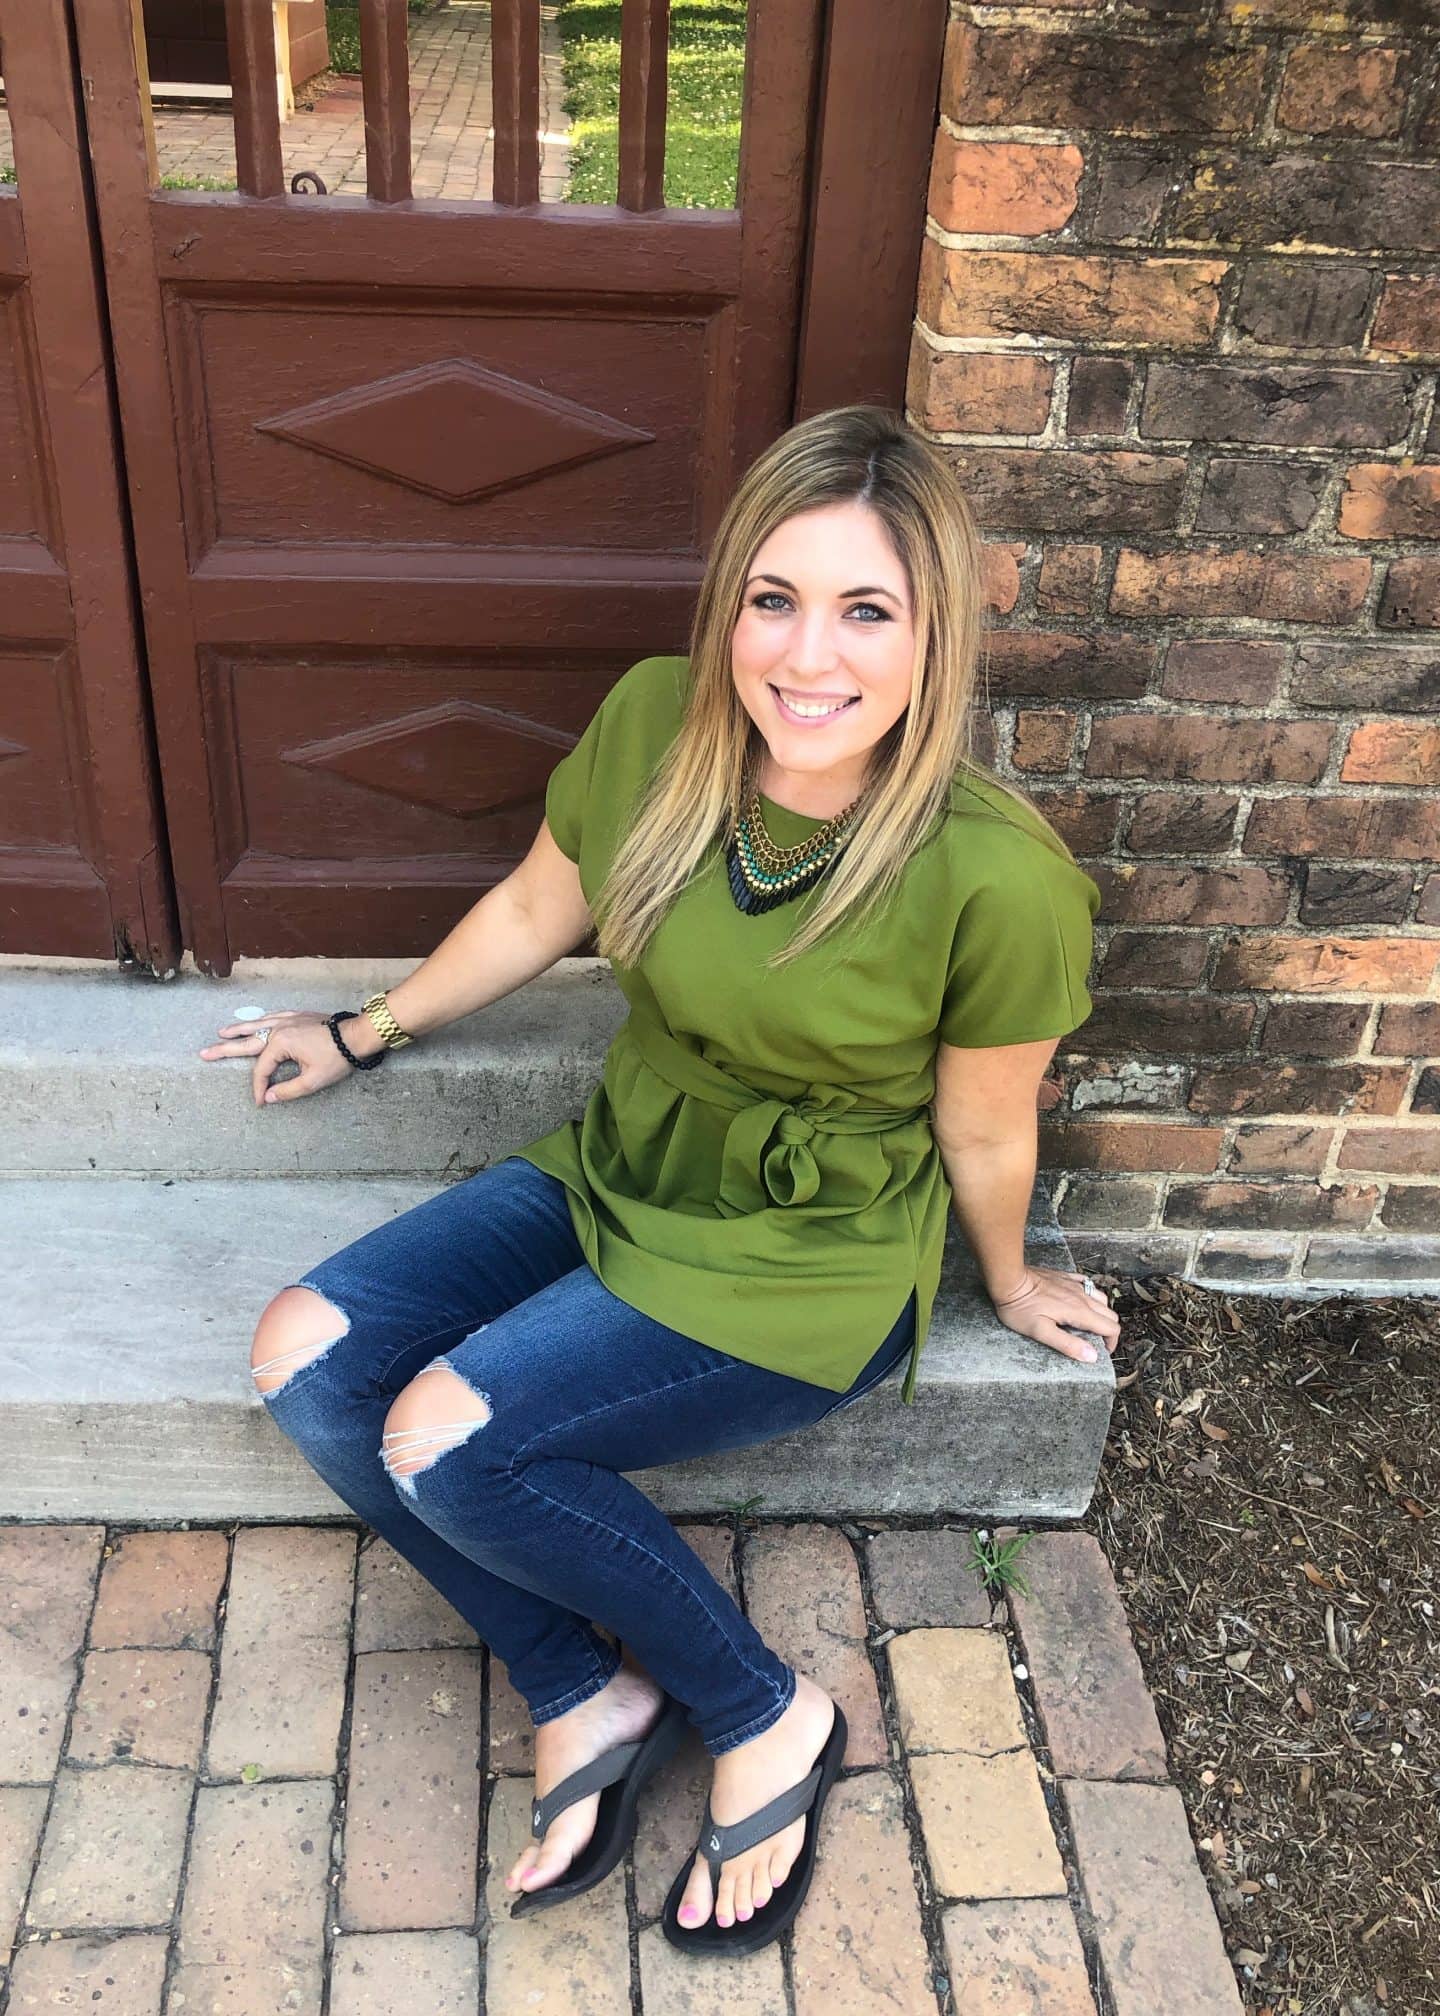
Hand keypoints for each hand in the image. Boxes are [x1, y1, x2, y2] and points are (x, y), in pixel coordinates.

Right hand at [197, 1009, 358, 1106]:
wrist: (358, 1034)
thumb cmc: (338, 1057)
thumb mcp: (313, 1080)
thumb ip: (288, 1090)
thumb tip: (269, 1098)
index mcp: (281, 1044)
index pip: (262, 1070)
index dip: (259, 1087)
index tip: (260, 1102)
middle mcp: (280, 1029)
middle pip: (247, 1042)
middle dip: (225, 1049)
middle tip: (204, 1053)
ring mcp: (288, 1020)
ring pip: (257, 1025)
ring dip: (239, 1029)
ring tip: (222, 1033)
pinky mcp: (299, 1016)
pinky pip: (273, 1017)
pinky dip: (261, 1020)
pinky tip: (255, 1021)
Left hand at [987, 1266, 1119, 1364]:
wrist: (1009, 1279)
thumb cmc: (1021, 1307)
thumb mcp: (1041, 1332)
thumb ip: (1068, 1345)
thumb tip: (1092, 1356)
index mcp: (1079, 1312)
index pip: (1111, 1328)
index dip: (1111, 1343)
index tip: (1102, 1352)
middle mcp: (1082, 1296)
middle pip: (1109, 1314)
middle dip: (1108, 1330)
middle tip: (1095, 1341)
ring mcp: (1074, 1284)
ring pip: (1101, 1298)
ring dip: (1100, 1313)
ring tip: (1087, 1324)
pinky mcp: (1065, 1276)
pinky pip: (1087, 1284)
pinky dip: (1090, 1295)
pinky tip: (1079, 1301)